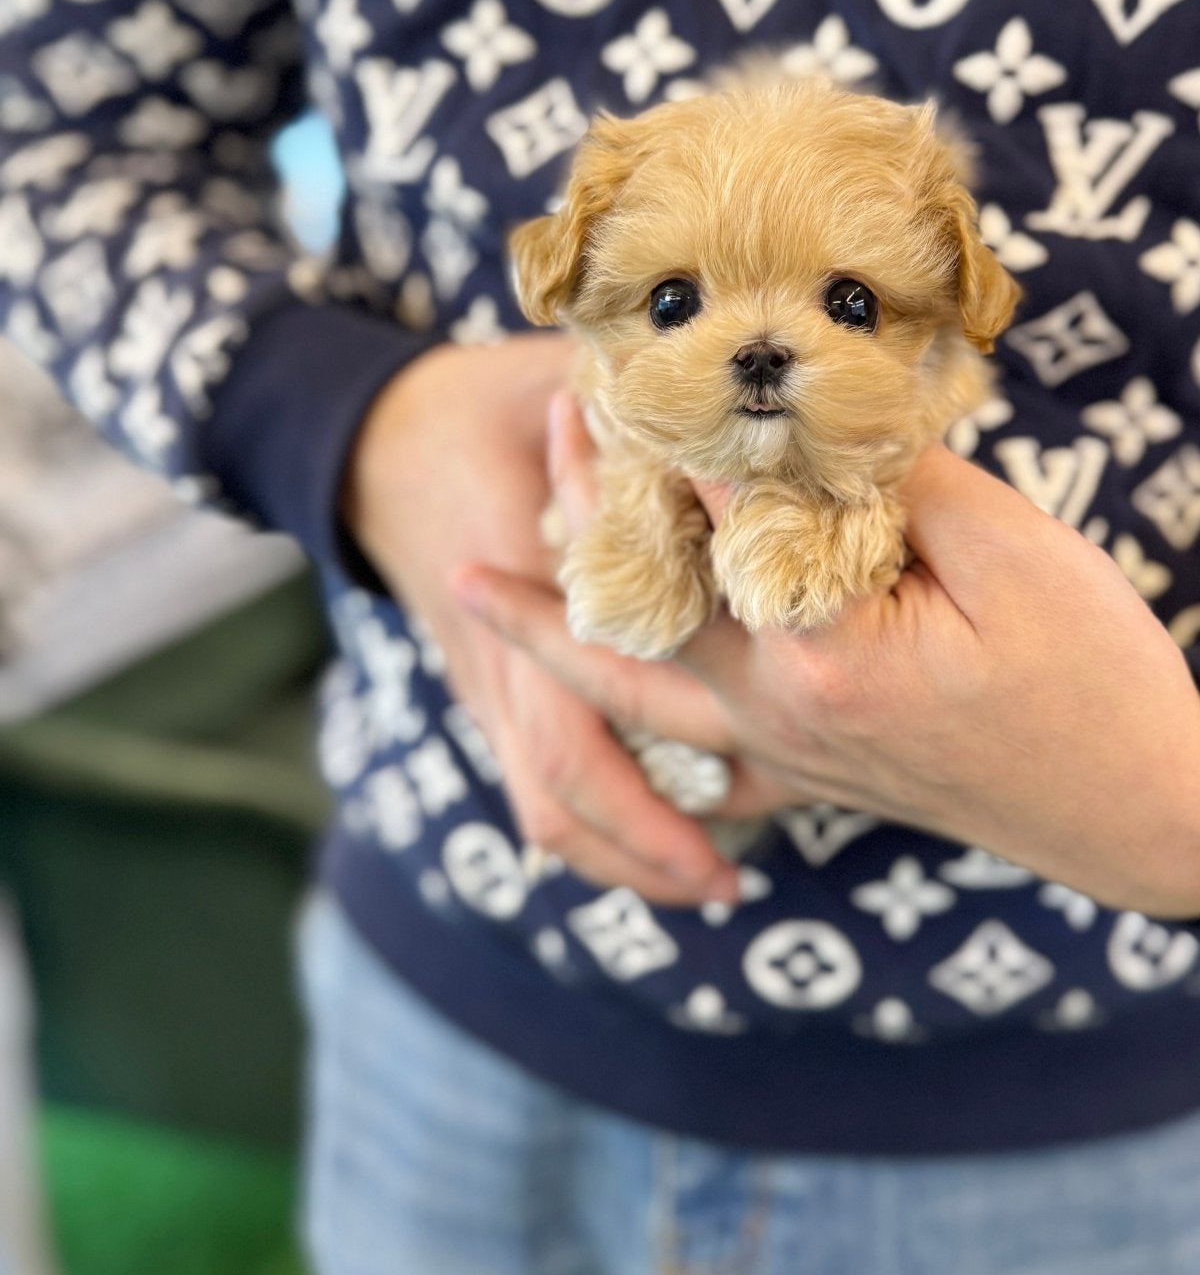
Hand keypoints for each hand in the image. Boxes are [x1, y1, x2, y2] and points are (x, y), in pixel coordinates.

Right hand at [341, 336, 745, 906]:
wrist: (370, 437)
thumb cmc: (481, 407)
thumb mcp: (559, 386)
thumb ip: (647, 410)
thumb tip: (753, 413)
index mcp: (526, 597)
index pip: (573, 733)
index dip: (641, 805)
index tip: (718, 850)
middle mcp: (500, 658)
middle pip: (559, 793)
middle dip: (641, 853)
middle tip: (724, 888)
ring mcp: (487, 681)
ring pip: (540, 799)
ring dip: (616, 850)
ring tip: (702, 879)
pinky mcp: (487, 688)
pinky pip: (530, 774)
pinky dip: (590, 817)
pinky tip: (653, 834)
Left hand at [456, 400, 1199, 920]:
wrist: (1146, 812)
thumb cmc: (1096, 680)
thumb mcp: (1013, 551)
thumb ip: (897, 483)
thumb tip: (818, 418)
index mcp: (815, 648)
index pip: (712, 508)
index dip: (665, 420)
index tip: (615, 350)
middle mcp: (774, 711)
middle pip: (640, 594)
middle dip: (579, 505)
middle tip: (534, 423)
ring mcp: (784, 754)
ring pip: (630, 688)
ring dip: (552, 629)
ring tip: (468, 589)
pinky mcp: (808, 774)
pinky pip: (683, 751)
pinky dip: (625, 717)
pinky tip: (595, 699)